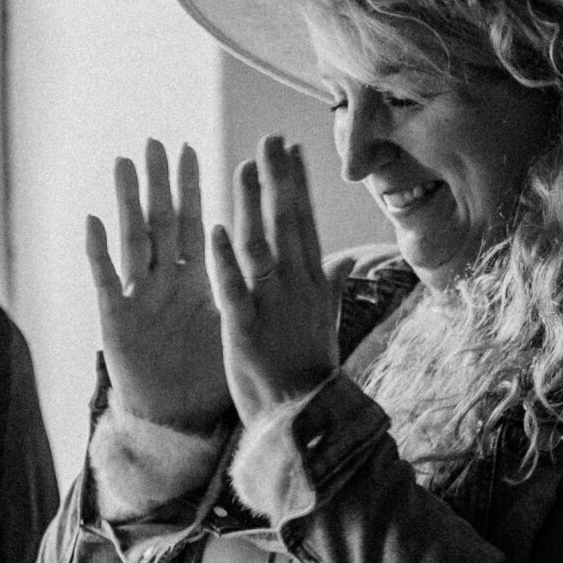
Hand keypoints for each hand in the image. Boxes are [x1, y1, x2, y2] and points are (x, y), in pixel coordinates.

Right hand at [87, 138, 233, 430]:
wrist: (177, 417)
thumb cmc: (205, 372)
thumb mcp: (234, 327)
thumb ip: (252, 292)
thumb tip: (292, 270)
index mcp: (194, 279)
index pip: (194, 224)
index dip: (193, 190)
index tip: (192, 150)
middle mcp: (164, 281)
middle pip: (160, 223)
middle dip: (159, 184)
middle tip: (156, 143)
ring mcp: (138, 296)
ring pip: (133, 241)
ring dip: (128, 203)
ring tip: (124, 164)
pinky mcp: (117, 319)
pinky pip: (107, 280)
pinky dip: (99, 252)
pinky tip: (94, 221)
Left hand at [206, 135, 339, 430]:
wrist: (301, 422)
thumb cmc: (310, 374)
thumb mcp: (326, 325)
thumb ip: (333, 288)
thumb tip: (347, 260)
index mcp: (313, 285)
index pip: (305, 223)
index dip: (297, 184)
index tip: (291, 149)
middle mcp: (296, 288)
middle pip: (285, 224)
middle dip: (277, 180)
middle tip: (268, 140)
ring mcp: (272, 307)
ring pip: (260, 246)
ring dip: (251, 206)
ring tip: (244, 168)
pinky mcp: (245, 330)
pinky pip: (233, 289)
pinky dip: (224, 261)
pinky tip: (216, 229)